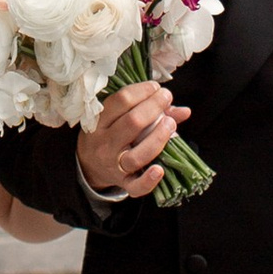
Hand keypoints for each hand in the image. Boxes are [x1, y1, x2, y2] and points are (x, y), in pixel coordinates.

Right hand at [78, 80, 183, 197]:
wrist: (89, 165)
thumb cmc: (107, 135)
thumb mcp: (115, 118)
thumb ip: (145, 109)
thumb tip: (183, 111)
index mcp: (100, 122)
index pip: (121, 101)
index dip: (141, 91)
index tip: (155, 87)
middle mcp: (105, 144)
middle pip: (131, 123)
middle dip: (153, 107)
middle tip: (166, 98)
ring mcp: (114, 165)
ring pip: (137, 155)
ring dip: (158, 137)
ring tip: (171, 124)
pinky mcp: (123, 183)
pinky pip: (136, 186)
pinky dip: (149, 180)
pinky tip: (160, 169)